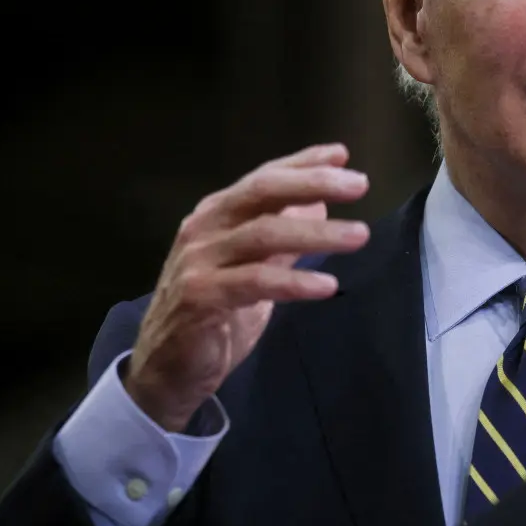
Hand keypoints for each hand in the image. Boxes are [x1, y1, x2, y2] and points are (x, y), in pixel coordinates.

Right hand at [125, 143, 370, 431]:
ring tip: (359, 235)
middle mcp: (205, 228)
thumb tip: (320, 200)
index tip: (342, 155)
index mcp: (218, 214)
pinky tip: (327, 285)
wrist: (166, 370)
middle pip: (262, 192)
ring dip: (316, 232)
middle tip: (359, 185)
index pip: (264, 178)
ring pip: (264, 234)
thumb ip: (281, 237)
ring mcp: (199, 260)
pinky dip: (294, 282)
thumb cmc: (213, 314)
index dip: (303, 163)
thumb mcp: (253, 268)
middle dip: (313, 183)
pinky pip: (255, 282)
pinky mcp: (200, 296)